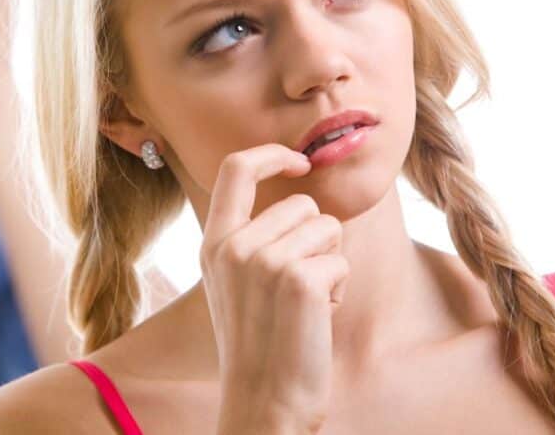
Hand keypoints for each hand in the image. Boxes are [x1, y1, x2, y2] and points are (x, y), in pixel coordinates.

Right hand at [200, 144, 347, 433]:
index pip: (236, 168)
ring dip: (329, 262)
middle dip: (316, 237)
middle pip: (302, 203)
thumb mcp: (234, 280)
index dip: (273, 154)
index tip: (298, 161)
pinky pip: (341, 260)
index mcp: (213, 243)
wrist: (263, 400)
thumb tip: (297, 191)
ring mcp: (265, 262)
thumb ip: (251, 235)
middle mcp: (233, 246)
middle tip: (297, 285)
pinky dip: (338, 288)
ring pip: (327, 228)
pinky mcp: (299, 281)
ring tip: (304, 303)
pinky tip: (316, 317)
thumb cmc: (258, 341)